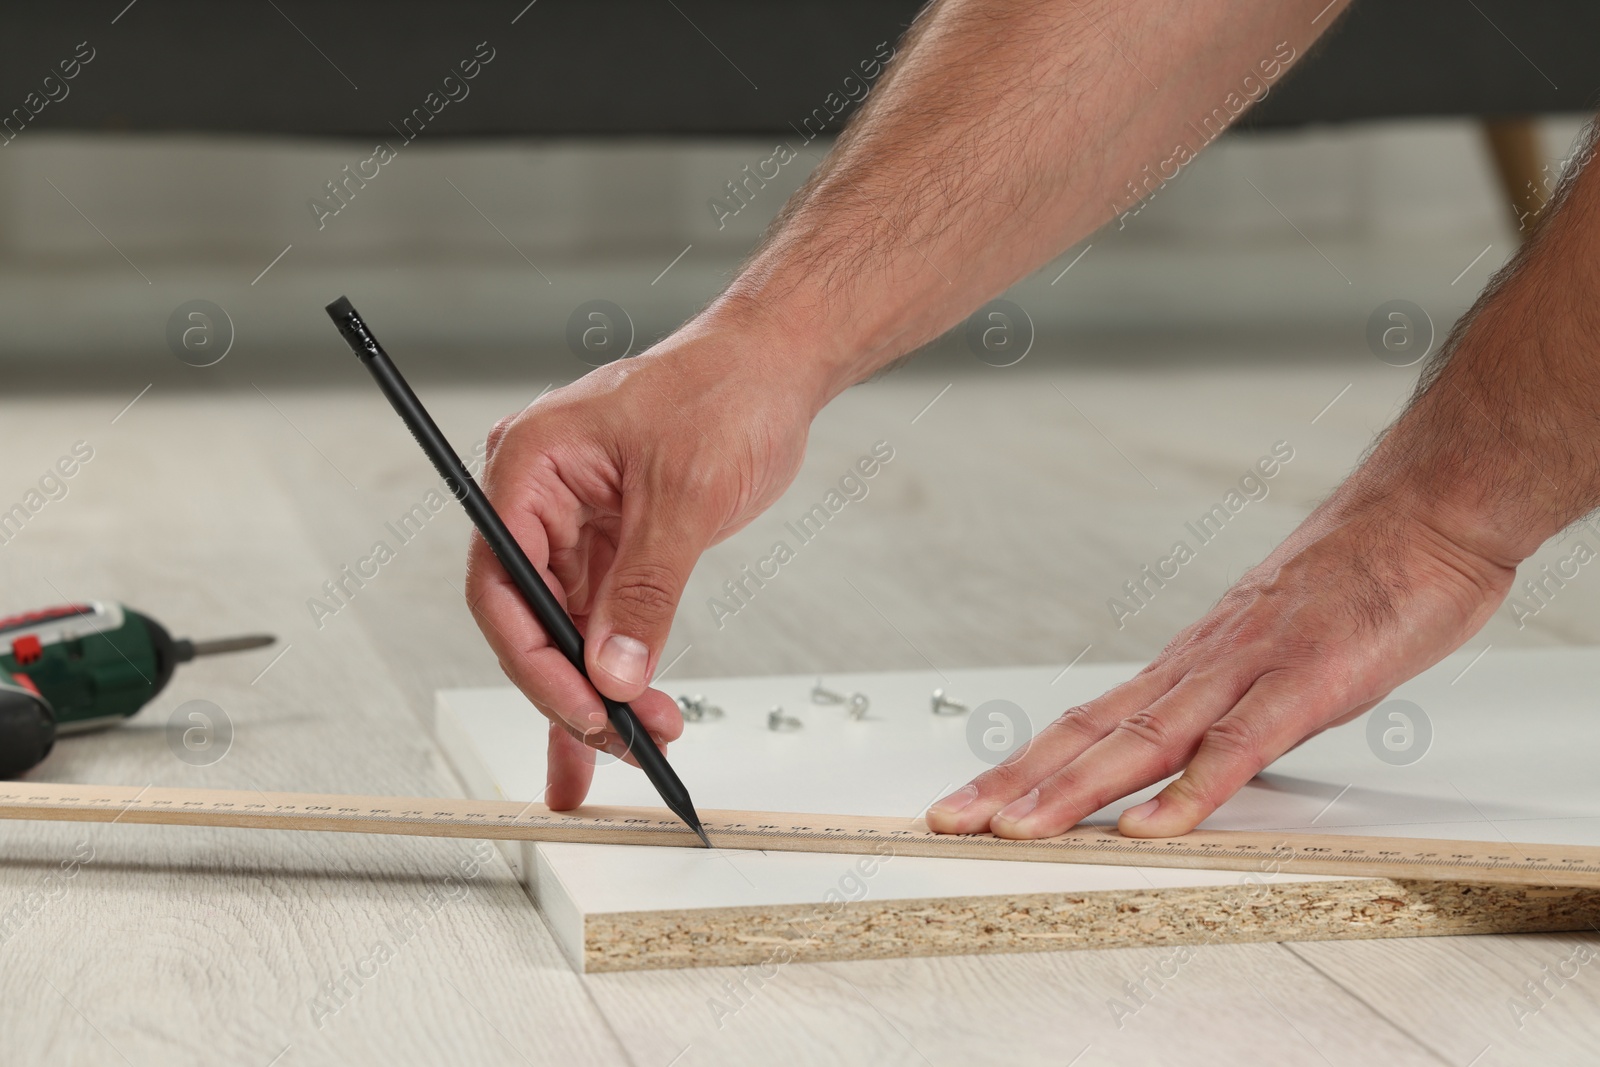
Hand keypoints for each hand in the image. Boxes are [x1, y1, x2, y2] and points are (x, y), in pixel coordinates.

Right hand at [465, 323, 814, 808]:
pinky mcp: (613, 542)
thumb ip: (644, 591)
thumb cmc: (725, 390)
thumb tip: (613, 673)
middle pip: (528, 614)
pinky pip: (602, 617)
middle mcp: (539, 496)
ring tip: (637, 750)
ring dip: (597, 690)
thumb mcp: (684, 496)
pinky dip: (617, 665)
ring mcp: (574, 522)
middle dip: (570, 685)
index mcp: (530, 464)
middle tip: (616, 743)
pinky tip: (628, 719)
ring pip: (566, 627)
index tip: (580, 708)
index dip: (534, 656)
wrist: (775, 364)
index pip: (503, 580)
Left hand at [925, 472, 1517, 839]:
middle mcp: (1198, 666)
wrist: (1422, 512)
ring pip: (1143, 741)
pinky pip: (1239, 746)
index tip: (972, 800)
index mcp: (1189, 665)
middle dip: (1016, 782)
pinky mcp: (1306, 682)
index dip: (1025, 764)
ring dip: (1075, 791)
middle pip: (1090, 733)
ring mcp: (1247, 672)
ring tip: (1016, 831)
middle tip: (949, 819)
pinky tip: (1151, 828)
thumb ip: (1229, 705)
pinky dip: (1191, 791)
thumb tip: (1197, 753)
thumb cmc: (1356, 578)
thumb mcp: (1275, 652)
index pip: (1087, 722)